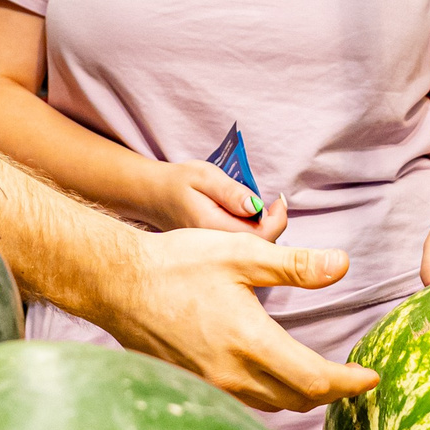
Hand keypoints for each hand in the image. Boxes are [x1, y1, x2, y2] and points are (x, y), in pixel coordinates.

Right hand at [104, 227, 377, 412]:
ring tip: (319, 377)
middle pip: (299, 399)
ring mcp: (212, 386)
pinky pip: (245, 401)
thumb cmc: (178, 263)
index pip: (316, 380)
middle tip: (351, 377)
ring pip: (272, 404)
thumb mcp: (241, 254)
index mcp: (251, 342)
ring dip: (301, 394)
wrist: (117, 283)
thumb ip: (295, 266)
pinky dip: (270, 393)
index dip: (350, 383)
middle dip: (331, 391)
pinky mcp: (195, 385)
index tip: (371, 377)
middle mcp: (233, 374)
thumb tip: (342, 266)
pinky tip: (271, 374)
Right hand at [143, 159, 284, 239]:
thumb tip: (256, 205)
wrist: (152, 196)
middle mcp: (217, 248)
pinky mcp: (216, 252)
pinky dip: (248, 229)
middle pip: (260, 246)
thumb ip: (230, 191)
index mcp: (215, 229)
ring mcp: (216, 253)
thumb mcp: (204, 176)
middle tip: (270, 201)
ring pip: (252, 248)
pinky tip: (241, 215)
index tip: (278, 198)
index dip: (278, 219)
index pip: (261, 236)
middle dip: (272, 223)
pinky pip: (241, 246)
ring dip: (261, 227)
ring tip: (253, 205)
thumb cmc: (177, 182)